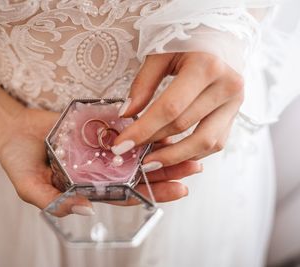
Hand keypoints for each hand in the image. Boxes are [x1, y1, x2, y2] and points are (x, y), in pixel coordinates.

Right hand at [0, 108, 199, 215]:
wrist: (11, 131)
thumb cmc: (18, 161)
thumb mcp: (29, 186)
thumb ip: (54, 201)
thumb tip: (84, 211)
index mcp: (89, 187)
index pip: (126, 194)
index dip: (152, 193)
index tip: (179, 189)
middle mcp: (99, 169)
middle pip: (138, 174)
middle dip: (167, 171)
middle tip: (194, 167)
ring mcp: (99, 148)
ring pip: (136, 151)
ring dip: (160, 148)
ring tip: (187, 144)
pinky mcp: (97, 127)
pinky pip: (123, 127)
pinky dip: (141, 125)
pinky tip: (161, 121)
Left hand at [113, 52, 243, 171]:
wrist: (221, 36)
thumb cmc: (187, 41)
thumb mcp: (160, 54)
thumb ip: (143, 84)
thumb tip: (127, 115)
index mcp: (206, 66)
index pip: (169, 108)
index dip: (143, 130)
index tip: (121, 145)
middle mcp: (226, 85)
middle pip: (183, 126)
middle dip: (152, 143)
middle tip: (130, 153)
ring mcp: (235, 102)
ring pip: (205, 142)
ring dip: (175, 157)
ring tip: (150, 162)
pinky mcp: (236, 113)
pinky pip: (216, 142)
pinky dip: (193, 152)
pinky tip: (172, 154)